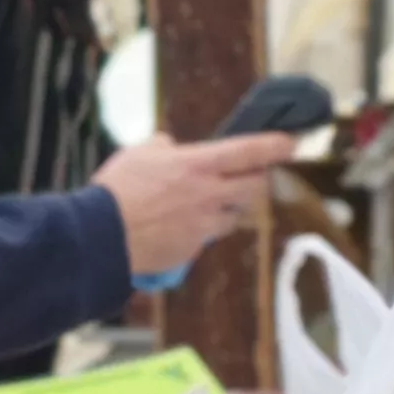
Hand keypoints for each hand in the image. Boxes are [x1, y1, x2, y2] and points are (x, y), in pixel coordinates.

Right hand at [96, 132, 294, 275]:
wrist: (103, 236)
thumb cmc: (118, 190)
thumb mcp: (138, 154)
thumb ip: (162, 147)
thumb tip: (170, 146)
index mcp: (198, 165)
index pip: (249, 151)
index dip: (274, 146)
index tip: (290, 144)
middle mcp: (209, 195)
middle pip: (254, 186)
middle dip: (257, 179)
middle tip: (250, 174)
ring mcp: (204, 225)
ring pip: (234, 215)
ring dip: (228, 207)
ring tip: (207, 202)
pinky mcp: (194, 249)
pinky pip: (208, 236)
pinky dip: (202, 230)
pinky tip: (180, 226)